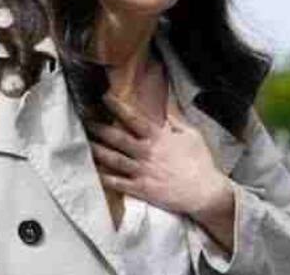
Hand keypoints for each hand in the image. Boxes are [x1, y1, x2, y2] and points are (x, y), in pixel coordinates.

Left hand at [84, 95, 233, 221]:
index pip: (133, 118)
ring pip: (113, 159)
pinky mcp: (142, 189)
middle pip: (117, 138)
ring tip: (84, 143)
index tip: (104, 97)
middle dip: (99, 128)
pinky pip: (118, 183)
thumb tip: (166, 105)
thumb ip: (176, 119)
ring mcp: (142, 171)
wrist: (205, 191)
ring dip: (97, 150)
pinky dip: (105, 177)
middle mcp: (147, 152)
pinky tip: (93, 172)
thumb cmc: (201, 162)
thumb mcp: (192, 134)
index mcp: (159, 137)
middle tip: (84, 120)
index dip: (117, 107)